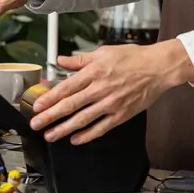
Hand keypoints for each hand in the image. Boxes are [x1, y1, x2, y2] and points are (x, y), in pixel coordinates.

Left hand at [30, 40, 193, 144]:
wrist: (157, 68)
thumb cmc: (132, 58)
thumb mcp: (103, 52)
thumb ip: (80, 59)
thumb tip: (61, 61)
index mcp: (94, 72)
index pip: (66, 88)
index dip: (49, 98)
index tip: (36, 106)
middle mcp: (100, 89)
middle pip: (70, 106)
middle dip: (50, 116)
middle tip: (36, 124)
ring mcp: (111, 104)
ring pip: (83, 119)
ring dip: (64, 129)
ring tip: (50, 135)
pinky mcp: (121, 115)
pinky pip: (101, 128)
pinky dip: (87, 135)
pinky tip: (75, 140)